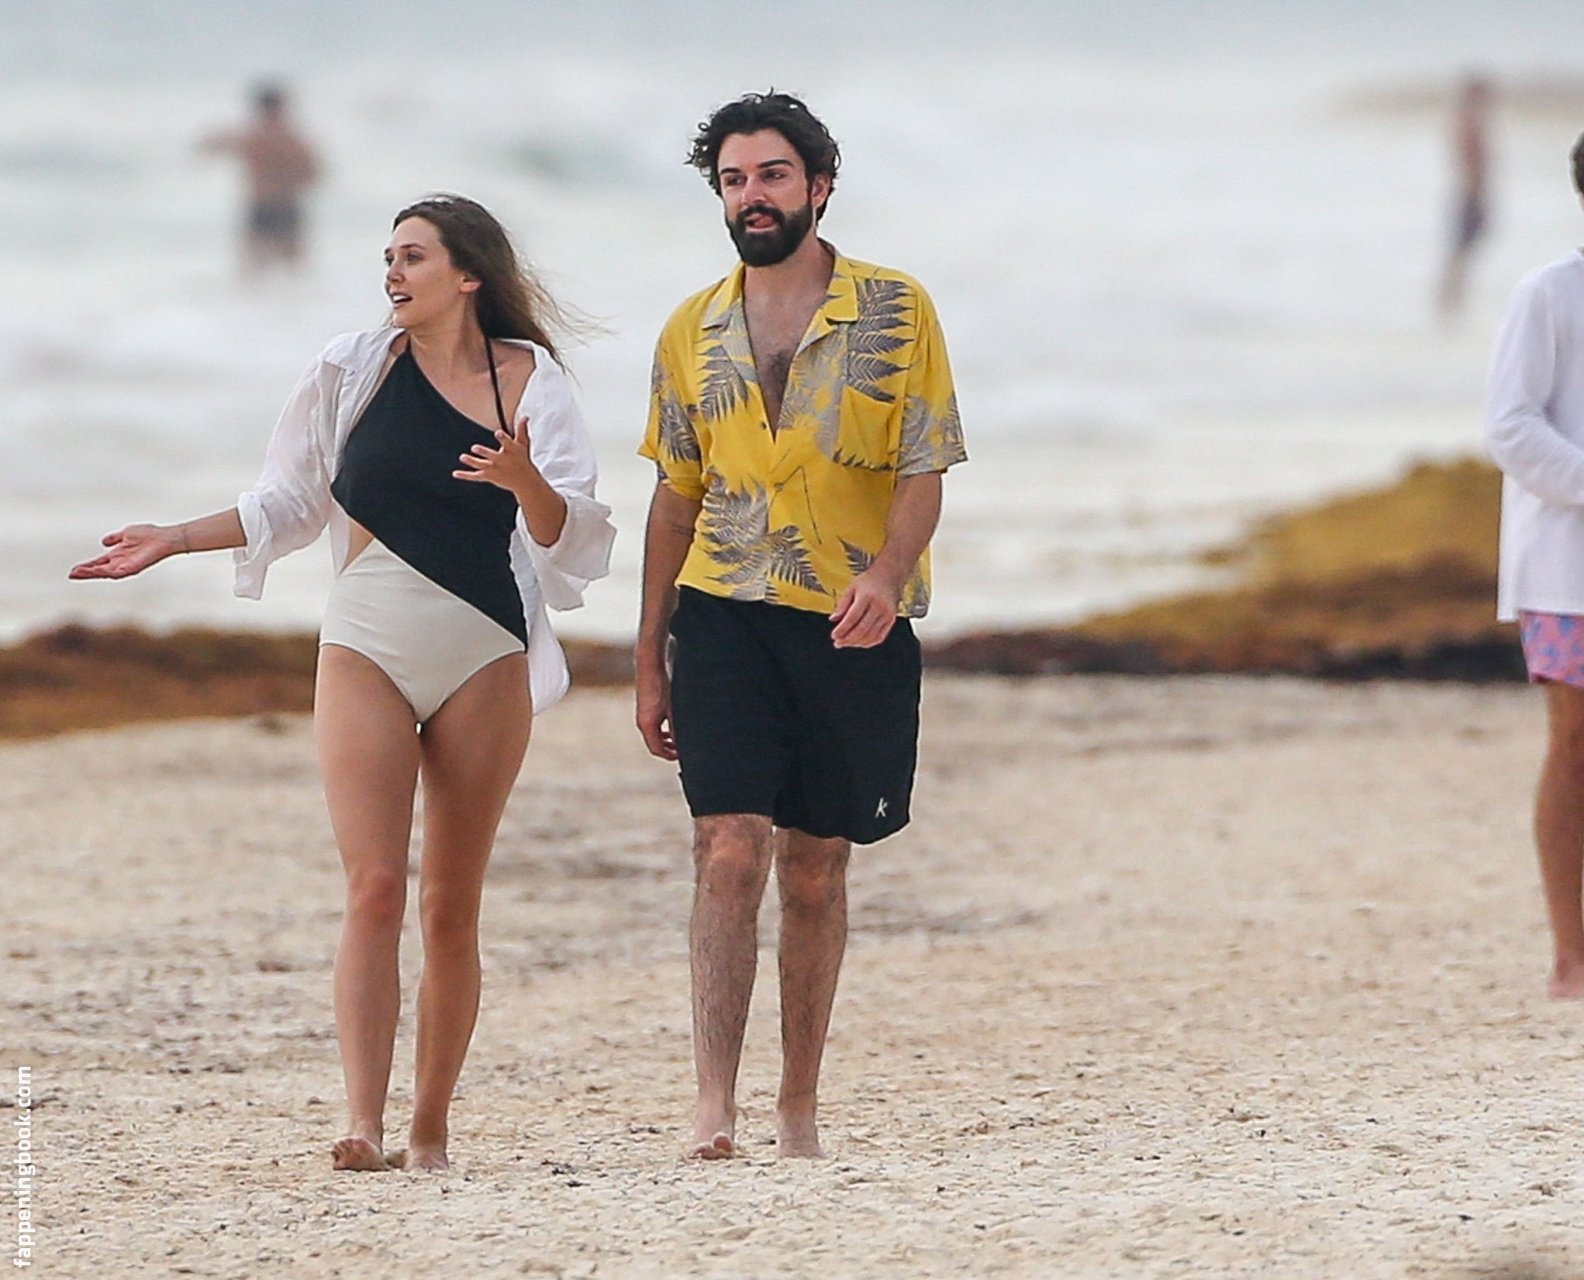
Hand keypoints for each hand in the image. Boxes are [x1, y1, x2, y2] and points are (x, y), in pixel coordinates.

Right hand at [68, 524, 182, 579]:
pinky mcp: (133, 568)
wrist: (164, 537)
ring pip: (105, 573)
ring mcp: (126, 567)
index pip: (99, 562)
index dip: (87, 566)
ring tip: (77, 574)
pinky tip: (95, 571)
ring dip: (92, 574)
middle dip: (85, 573)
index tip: (73, 569)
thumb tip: (104, 542)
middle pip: (99, 570)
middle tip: (71, 575)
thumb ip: (115, 538)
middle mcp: (121, 563)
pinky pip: (116, 572)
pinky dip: (105, 572)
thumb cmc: (149, 534)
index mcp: (118, 555)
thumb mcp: (126, 534)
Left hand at [454, 414, 537, 491]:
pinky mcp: (489, 476)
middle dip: (484, 452)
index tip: (498, 433)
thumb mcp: (523, 444)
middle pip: (491, 455)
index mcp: (510, 450)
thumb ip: (521, 430)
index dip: (502, 438)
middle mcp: (501, 460)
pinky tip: (455, 473)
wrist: (525, 481)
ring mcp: (494, 469)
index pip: (507, 443)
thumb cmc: (522, 459)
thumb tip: (525, 417)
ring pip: (481, 465)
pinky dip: (465, 475)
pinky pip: (475, 476)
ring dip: (471, 461)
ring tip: (462, 457)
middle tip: (475, 448)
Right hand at [635, 659, 677, 759]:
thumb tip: (684, 743)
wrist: (650, 666)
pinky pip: (653, 726)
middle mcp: (642, 722)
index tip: (682, 756)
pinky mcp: (645, 708)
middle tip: (682, 752)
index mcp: (647, 725)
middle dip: (668, 750)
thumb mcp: (674, 709)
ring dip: (666, 740)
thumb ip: (678, 728)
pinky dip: (662, 731)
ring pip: (653, 735)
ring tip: (679, 741)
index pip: (656, 749)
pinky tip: (673, 726)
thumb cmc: (662, 686)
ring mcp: (642, 715)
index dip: (670, 756)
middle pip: (654, 744)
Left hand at [829, 566, 902, 648]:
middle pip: (862, 629)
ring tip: (846, 643)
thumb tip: (833, 619)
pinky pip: (879, 637)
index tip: (834, 635)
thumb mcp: (851, 587)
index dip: (842, 629)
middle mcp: (879, 606)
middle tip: (838, 642)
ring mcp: (887, 614)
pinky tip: (858, 642)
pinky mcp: (891, 620)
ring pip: (870, 635)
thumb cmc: (869, 581)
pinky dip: (868, 643)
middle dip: (848, 639)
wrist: (889, 576)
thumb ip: (842, 604)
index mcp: (867, 596)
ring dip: (856, 643)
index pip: (853, 617)